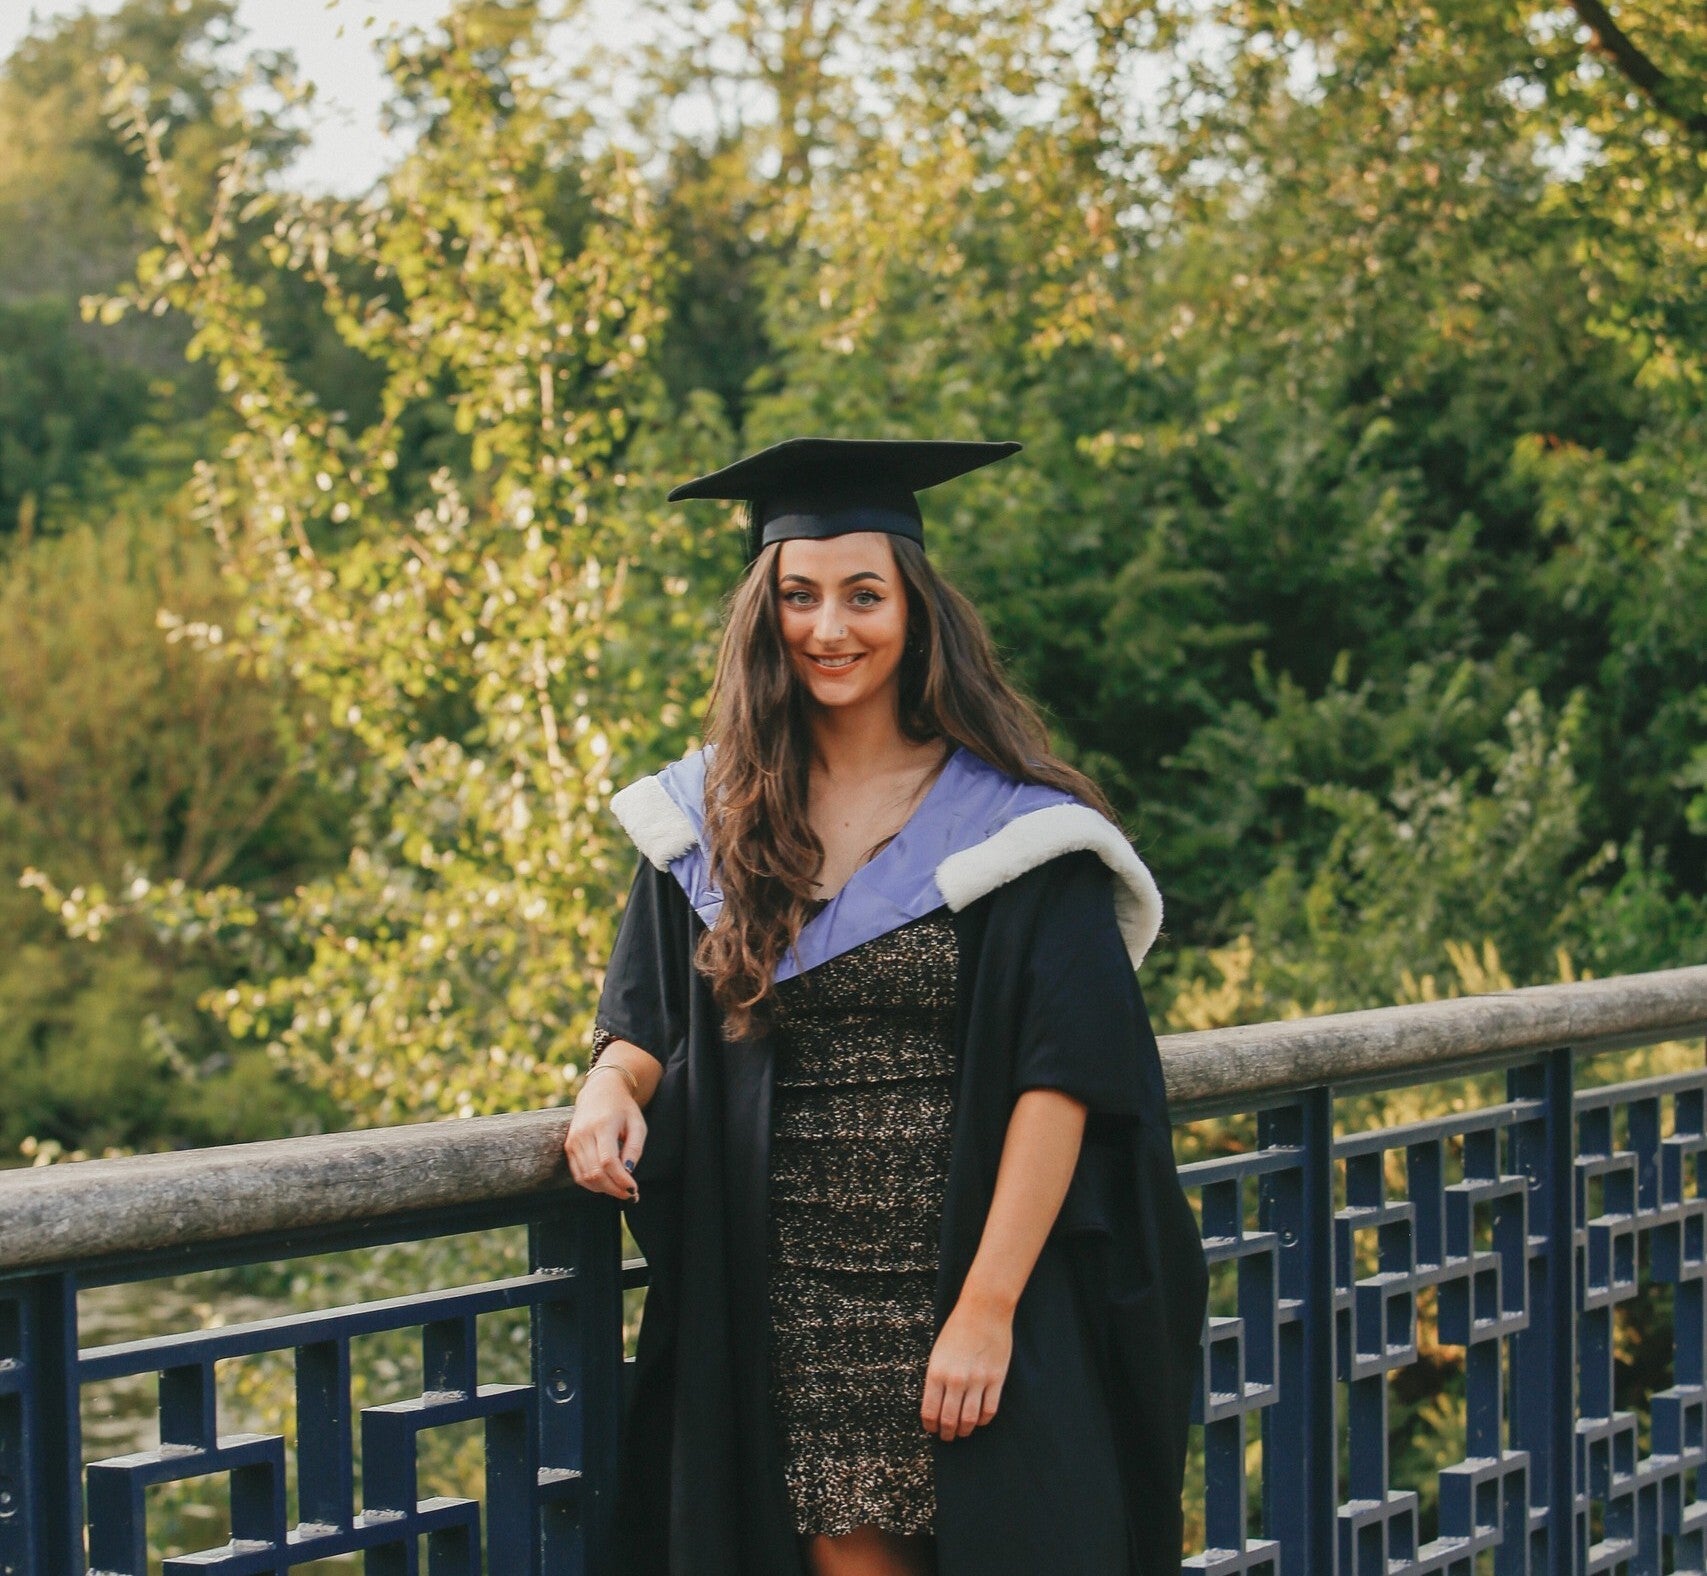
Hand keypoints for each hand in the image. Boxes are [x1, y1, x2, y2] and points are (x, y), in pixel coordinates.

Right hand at [565, 1068, 645, 1201]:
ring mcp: (573, 1141)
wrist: (600, 1092)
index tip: (634, 1189)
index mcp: (602, 1125)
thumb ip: (635, 1148)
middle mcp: (583, 1134)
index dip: (620, 1180)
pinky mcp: (568, 1147)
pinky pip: (578, 1174)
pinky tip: (606, 1184)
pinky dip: (592, 1184)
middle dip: (614, 1189)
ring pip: (585, 1177)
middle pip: (595, 1172)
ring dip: (604, 1189)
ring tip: (620, 1190)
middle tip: (629, 1194)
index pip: (608, 1161)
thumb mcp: (637, 1124)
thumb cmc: (623, 1109)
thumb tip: (629, 1172)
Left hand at [920, 1294, 1012, 1440]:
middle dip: (946, 1433)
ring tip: (962, 1432)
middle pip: (949, 1419)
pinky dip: (982, 1420)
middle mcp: (955, 1379)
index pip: (930, 1411)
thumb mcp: (937, 1353)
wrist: (984, 1310)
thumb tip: (936, 1405)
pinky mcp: (996, 1379)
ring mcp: (977, 1380)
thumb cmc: (958, 1329)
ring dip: (964, 1430)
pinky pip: (989, 1409)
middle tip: (947, 1436)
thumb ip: (936, 1379)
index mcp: (936, 1372)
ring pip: (969, 1419)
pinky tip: (978, 1419)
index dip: (930, 1426)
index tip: (932, 1429)